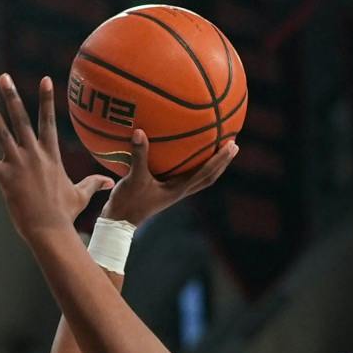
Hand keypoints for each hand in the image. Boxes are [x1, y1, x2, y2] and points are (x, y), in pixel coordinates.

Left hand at [0, 75, 114, 238]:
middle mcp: (34, 155)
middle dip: (11, 96)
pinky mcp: (5, 178)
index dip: (46, 99)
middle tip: (3, 77)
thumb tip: (111, 182)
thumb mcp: (81, 195)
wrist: (50, 230)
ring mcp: (18, 165)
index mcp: (51, 155)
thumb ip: (94, 184)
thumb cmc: (65, 214)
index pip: (49, 121)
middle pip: (22, 118)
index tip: (44, 79)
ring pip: (2, 132)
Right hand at [102, 128, 236, 226]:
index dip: (220, 160)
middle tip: (233, 145)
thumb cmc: (128, 201)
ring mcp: (174, 192)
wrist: (118, 221)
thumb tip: (139, 131)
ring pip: (200, 178)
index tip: (232, 145)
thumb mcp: (133, 177)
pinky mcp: (165, 191)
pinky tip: (184, 152)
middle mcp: (180, 191)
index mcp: (178, 189)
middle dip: (222, 162)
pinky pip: (184, 175)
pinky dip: (191, 164)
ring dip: (211, 165)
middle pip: (209, 177)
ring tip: (217, 148)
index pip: (206, 173)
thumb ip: (138, 154)